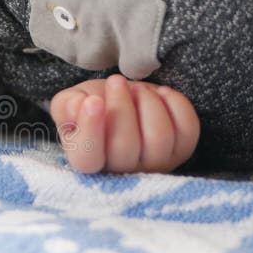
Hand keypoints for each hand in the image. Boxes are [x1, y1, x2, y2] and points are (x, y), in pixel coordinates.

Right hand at [50, 74, 199, 173]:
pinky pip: (187, 130)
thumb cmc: (92, 106)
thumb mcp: (69, 103)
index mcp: (86, 162)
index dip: (91, 129)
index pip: (87, 157)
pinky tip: (159, 94)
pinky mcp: (180, 152)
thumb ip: (65, 105)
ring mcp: (154, 164)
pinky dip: (175, 104)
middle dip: (121, 106)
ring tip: (136, 88)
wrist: (119, 106)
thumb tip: (79, 105)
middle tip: (116, 81)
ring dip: (148, 103)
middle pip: (125, 146)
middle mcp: (121, 171)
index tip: (93, 101)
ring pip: (158, 139)